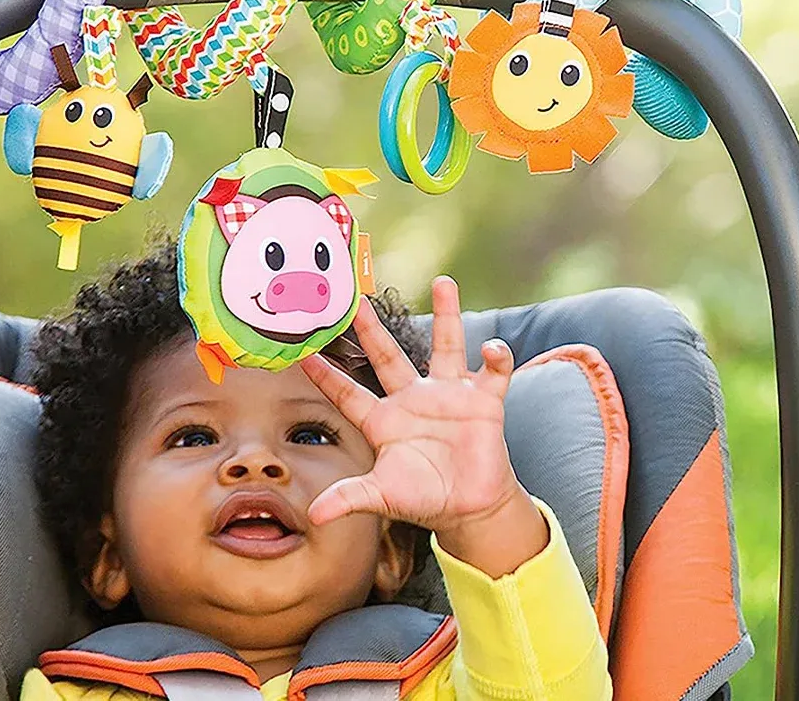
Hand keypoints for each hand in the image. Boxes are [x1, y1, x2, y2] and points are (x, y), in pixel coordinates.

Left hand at [300, 277, 547, 575]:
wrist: (470, 509)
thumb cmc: (424, 498)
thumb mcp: (382, 497)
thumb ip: (349, 498)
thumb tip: (314, 515)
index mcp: (384, 421)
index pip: (347, 392)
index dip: (325, 374)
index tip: (302, 351)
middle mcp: (413, 400)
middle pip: (387, 357)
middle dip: (372, 329)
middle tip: (356, 299)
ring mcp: (449, 397)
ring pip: (445, 347)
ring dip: (446, 315)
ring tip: (443, 282)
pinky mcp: (483, 403)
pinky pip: (492, 373)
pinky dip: (496, 357)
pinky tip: (492, 349)